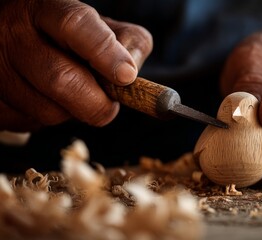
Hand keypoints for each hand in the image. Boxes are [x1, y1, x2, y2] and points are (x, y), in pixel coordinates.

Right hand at [0, 0, 151, 130]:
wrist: (15, 38)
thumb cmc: (68, 36)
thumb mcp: (99, 25)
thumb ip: (127, 40)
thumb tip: (132, 72)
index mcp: (44, 8)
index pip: (75, 26)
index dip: (105, 53)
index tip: (127, 76)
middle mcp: (13, 35)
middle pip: (61, 79)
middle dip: (97, 102)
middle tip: (111, 104)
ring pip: (48, 111)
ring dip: (74, 112)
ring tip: (75, 94)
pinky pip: (31, 124)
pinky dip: (50, 119)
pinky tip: (49, 100)